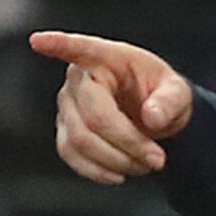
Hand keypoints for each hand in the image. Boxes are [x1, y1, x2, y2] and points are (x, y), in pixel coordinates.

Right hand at [33, 29, 194, 182]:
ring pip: (80, 140)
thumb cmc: (160, 94)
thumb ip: (170, 101)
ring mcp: (67, 105)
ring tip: (143, 164)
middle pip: (93, 116)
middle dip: (128, 143)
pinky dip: (97, 170)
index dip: (58, 45)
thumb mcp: (177, 91)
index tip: (38, 41)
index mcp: (106, 58)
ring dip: (116, 160)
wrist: (153, 117)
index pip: (80, 49)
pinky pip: (70, 154)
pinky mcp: (65, 130)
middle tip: (157, 159)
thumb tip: (153, 117)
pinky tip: (118, 174)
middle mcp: (79, 78)